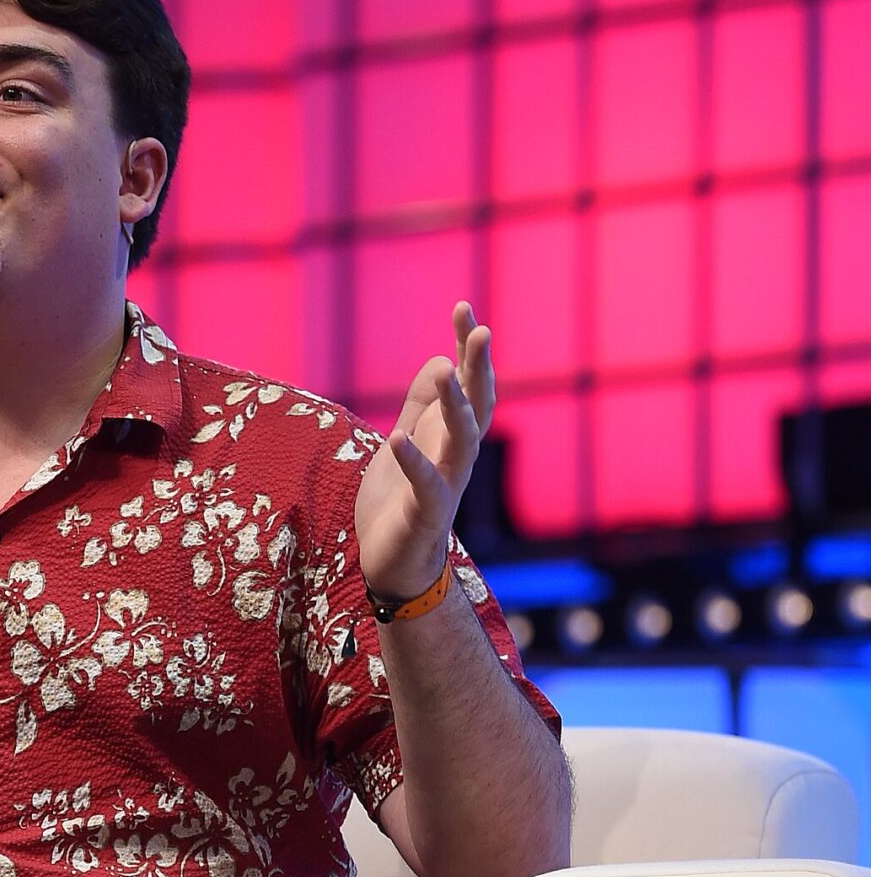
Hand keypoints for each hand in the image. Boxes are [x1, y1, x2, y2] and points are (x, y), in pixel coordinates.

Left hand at [353, 300, 494, 601]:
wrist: (394, 568)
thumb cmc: (401, 504)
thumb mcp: (406, 442)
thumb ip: (421, 405)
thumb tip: (441, 359)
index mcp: (451, 437)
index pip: (469, 384)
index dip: (467, 348)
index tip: (463, 307)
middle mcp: (457, 457)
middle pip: (478, 405)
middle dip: (479, 367)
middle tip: (481, 329)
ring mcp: (446, 485)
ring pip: (462, 441)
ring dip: (457, 406)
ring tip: (448, 369)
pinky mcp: (426, 515)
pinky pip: (426, 485)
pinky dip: (414, 461)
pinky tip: (398, 437)